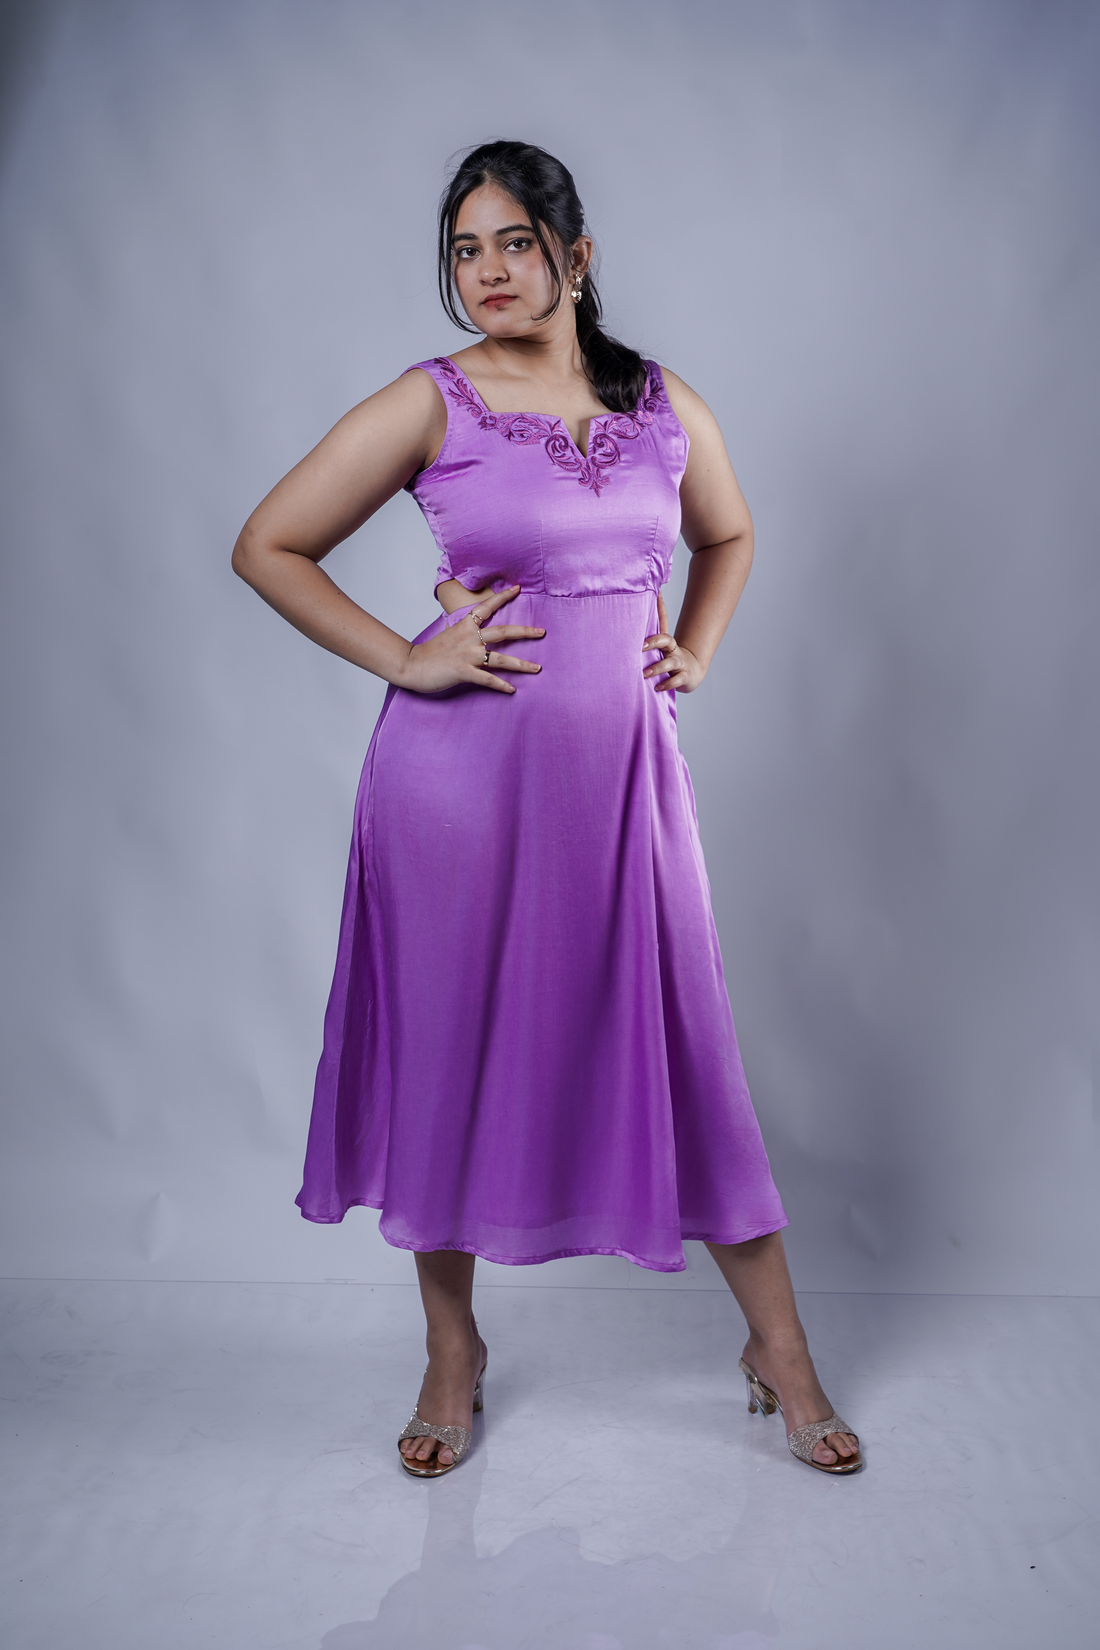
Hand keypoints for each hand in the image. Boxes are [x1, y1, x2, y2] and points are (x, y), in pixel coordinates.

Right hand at [397, 585, 544, 695]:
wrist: (412, 665)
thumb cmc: (431, 652)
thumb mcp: (449, 634)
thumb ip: (465, 631)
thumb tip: (478, 631)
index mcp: (465, 626)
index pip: (487, 607)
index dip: (502, 597)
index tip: (518, 588)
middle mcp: (469, 638)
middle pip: (503, 632)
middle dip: (525, 632)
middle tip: (542, 632)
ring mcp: (467, 656)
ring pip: (500, 659)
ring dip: (521, 664)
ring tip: (537, 669)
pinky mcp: (463, 672)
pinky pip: (487, 679)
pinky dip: (501, 685)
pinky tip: (512, 689)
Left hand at [642, 592, 704, 692]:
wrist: (691, 673)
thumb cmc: (669, 659)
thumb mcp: (659, 649)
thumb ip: (646, 638)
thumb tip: (631, 623)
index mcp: (666, 641)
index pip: (663, 621)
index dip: (660, 607)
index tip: (655, 594)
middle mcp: (673, 650)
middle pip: (666, 640)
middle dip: (654, 642)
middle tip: (640, 647)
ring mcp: (679, 663)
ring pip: (670, 663)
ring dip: (657, 668)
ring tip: (644, 673)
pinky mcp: (684, 676)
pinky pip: (677, 680)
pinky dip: (668, 684)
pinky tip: (658, 687)